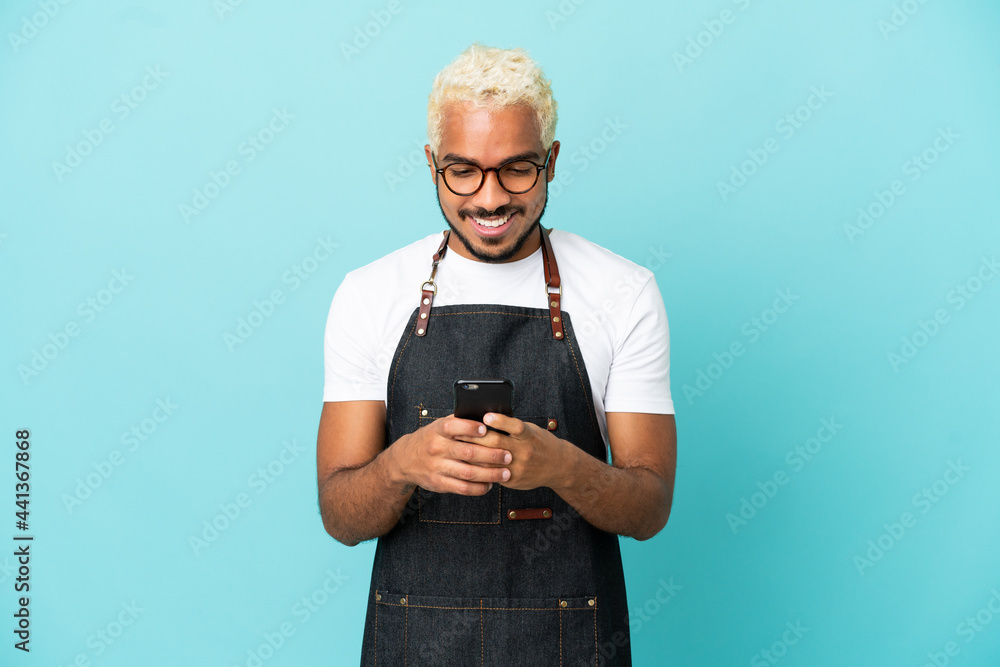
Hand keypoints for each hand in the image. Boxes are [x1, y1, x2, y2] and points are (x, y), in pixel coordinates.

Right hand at [387, 415, 511, 495]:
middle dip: (491, 455)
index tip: (487, 429)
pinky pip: (462, 488)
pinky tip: (490, 484)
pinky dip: (478, 488)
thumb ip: (459, 422)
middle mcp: (436, 448)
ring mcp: (437, 467)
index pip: (453, 426)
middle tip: (508, 455)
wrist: (405, 460)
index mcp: (438, 430)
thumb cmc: (431, 438)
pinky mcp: (438, 483)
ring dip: (490, 474)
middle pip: (467, 452)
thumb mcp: (439, 426)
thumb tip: (487, 416)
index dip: (470, 428)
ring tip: (506, 472)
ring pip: (468, 473)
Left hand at [459, 413, 569, 490]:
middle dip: (476, 437)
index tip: (486, 416)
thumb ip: (512, 427)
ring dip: (473, 454)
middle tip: (458, 431)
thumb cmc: (540, 443)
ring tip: (457, 447)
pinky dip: (479, 467)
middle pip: (498, 443)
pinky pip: (492, 474)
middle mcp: (525, 452)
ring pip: (491, 461)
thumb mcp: (531, 430)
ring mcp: (519, 468)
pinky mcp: (514, 480)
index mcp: (530, 436)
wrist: (559, 466)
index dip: (500, 421)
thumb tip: (485, 418)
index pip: (515, 427)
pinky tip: (467, 462)